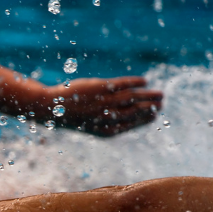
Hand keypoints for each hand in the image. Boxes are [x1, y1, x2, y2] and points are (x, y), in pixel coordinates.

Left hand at [44, 77, 162, 136]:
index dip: (144, 120)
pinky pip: (122, 84)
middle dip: (150, 107)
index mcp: (104, 130)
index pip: (130, 125)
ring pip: (131, 98)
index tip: (155, 115)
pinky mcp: (100, 87)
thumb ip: (107, 121)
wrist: (50, 107)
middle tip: (162, 102)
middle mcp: (106, 117)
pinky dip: (135, 82)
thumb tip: (125, 116)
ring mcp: (104, 102)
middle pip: (134, 111)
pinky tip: (144, 81)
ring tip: (159, 93)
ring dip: (147, 95)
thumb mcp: (90, 124)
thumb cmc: (71, 115)